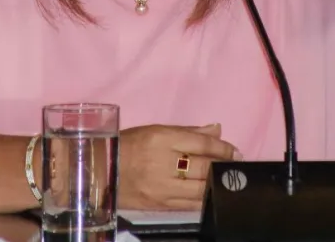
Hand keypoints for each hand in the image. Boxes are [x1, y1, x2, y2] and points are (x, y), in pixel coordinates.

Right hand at [117, 123, 239, 210]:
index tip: (234, 151)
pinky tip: (211, 193)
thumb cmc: (129, 145)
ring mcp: (161, 186)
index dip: (223, 148)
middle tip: (234, 165)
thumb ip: (188, 131)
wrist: (100, 171)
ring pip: (200, 188)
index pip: (202, 144)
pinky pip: (189, 205)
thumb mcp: (155, 130)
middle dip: (223, 166)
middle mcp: (163, 162)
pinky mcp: (159, 205)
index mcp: (162, 138)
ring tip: (224, 179)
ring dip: (216, 184)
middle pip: (204, 166)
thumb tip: (217, 130)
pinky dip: (204, 199)